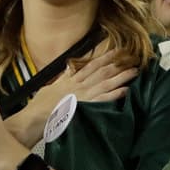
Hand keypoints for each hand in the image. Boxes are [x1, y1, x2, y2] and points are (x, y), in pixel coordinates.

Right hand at [14, 50, 137, 144]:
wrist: (34, 118)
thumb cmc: (39, 106)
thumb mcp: (49, 88)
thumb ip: (61, 79)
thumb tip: (68, 69)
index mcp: (71, 80)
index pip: (92, 65)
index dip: (106, 57)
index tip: (119, 51)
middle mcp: (79, 85)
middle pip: (103, 71)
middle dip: (119, 64)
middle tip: (134, 58)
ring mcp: (83, 96)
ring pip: (106, 83)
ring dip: (122, 76)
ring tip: (135, 71)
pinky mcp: (84, 107)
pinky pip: (103, 99)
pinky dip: (114, 94)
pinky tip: (126, 90)